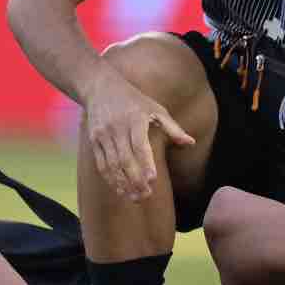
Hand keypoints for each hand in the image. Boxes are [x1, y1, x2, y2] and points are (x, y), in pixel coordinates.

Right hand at [83, 69, 193, 201]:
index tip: (152, 180)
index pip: (139, 145)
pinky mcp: (94, 141)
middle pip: (125, 159)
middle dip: (135, 180)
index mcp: (134, 118)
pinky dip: (111, 179)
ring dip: (122, 184)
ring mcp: (103, 135)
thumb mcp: (156, 108)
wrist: (100, 87)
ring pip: (112, 165)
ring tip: (135, 198)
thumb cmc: (134, 100)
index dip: (145, 163)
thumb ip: (173, 128)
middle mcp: (117, 127)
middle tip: (146, 195)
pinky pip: (101, 164)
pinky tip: (120, 190)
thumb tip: (191, 143)